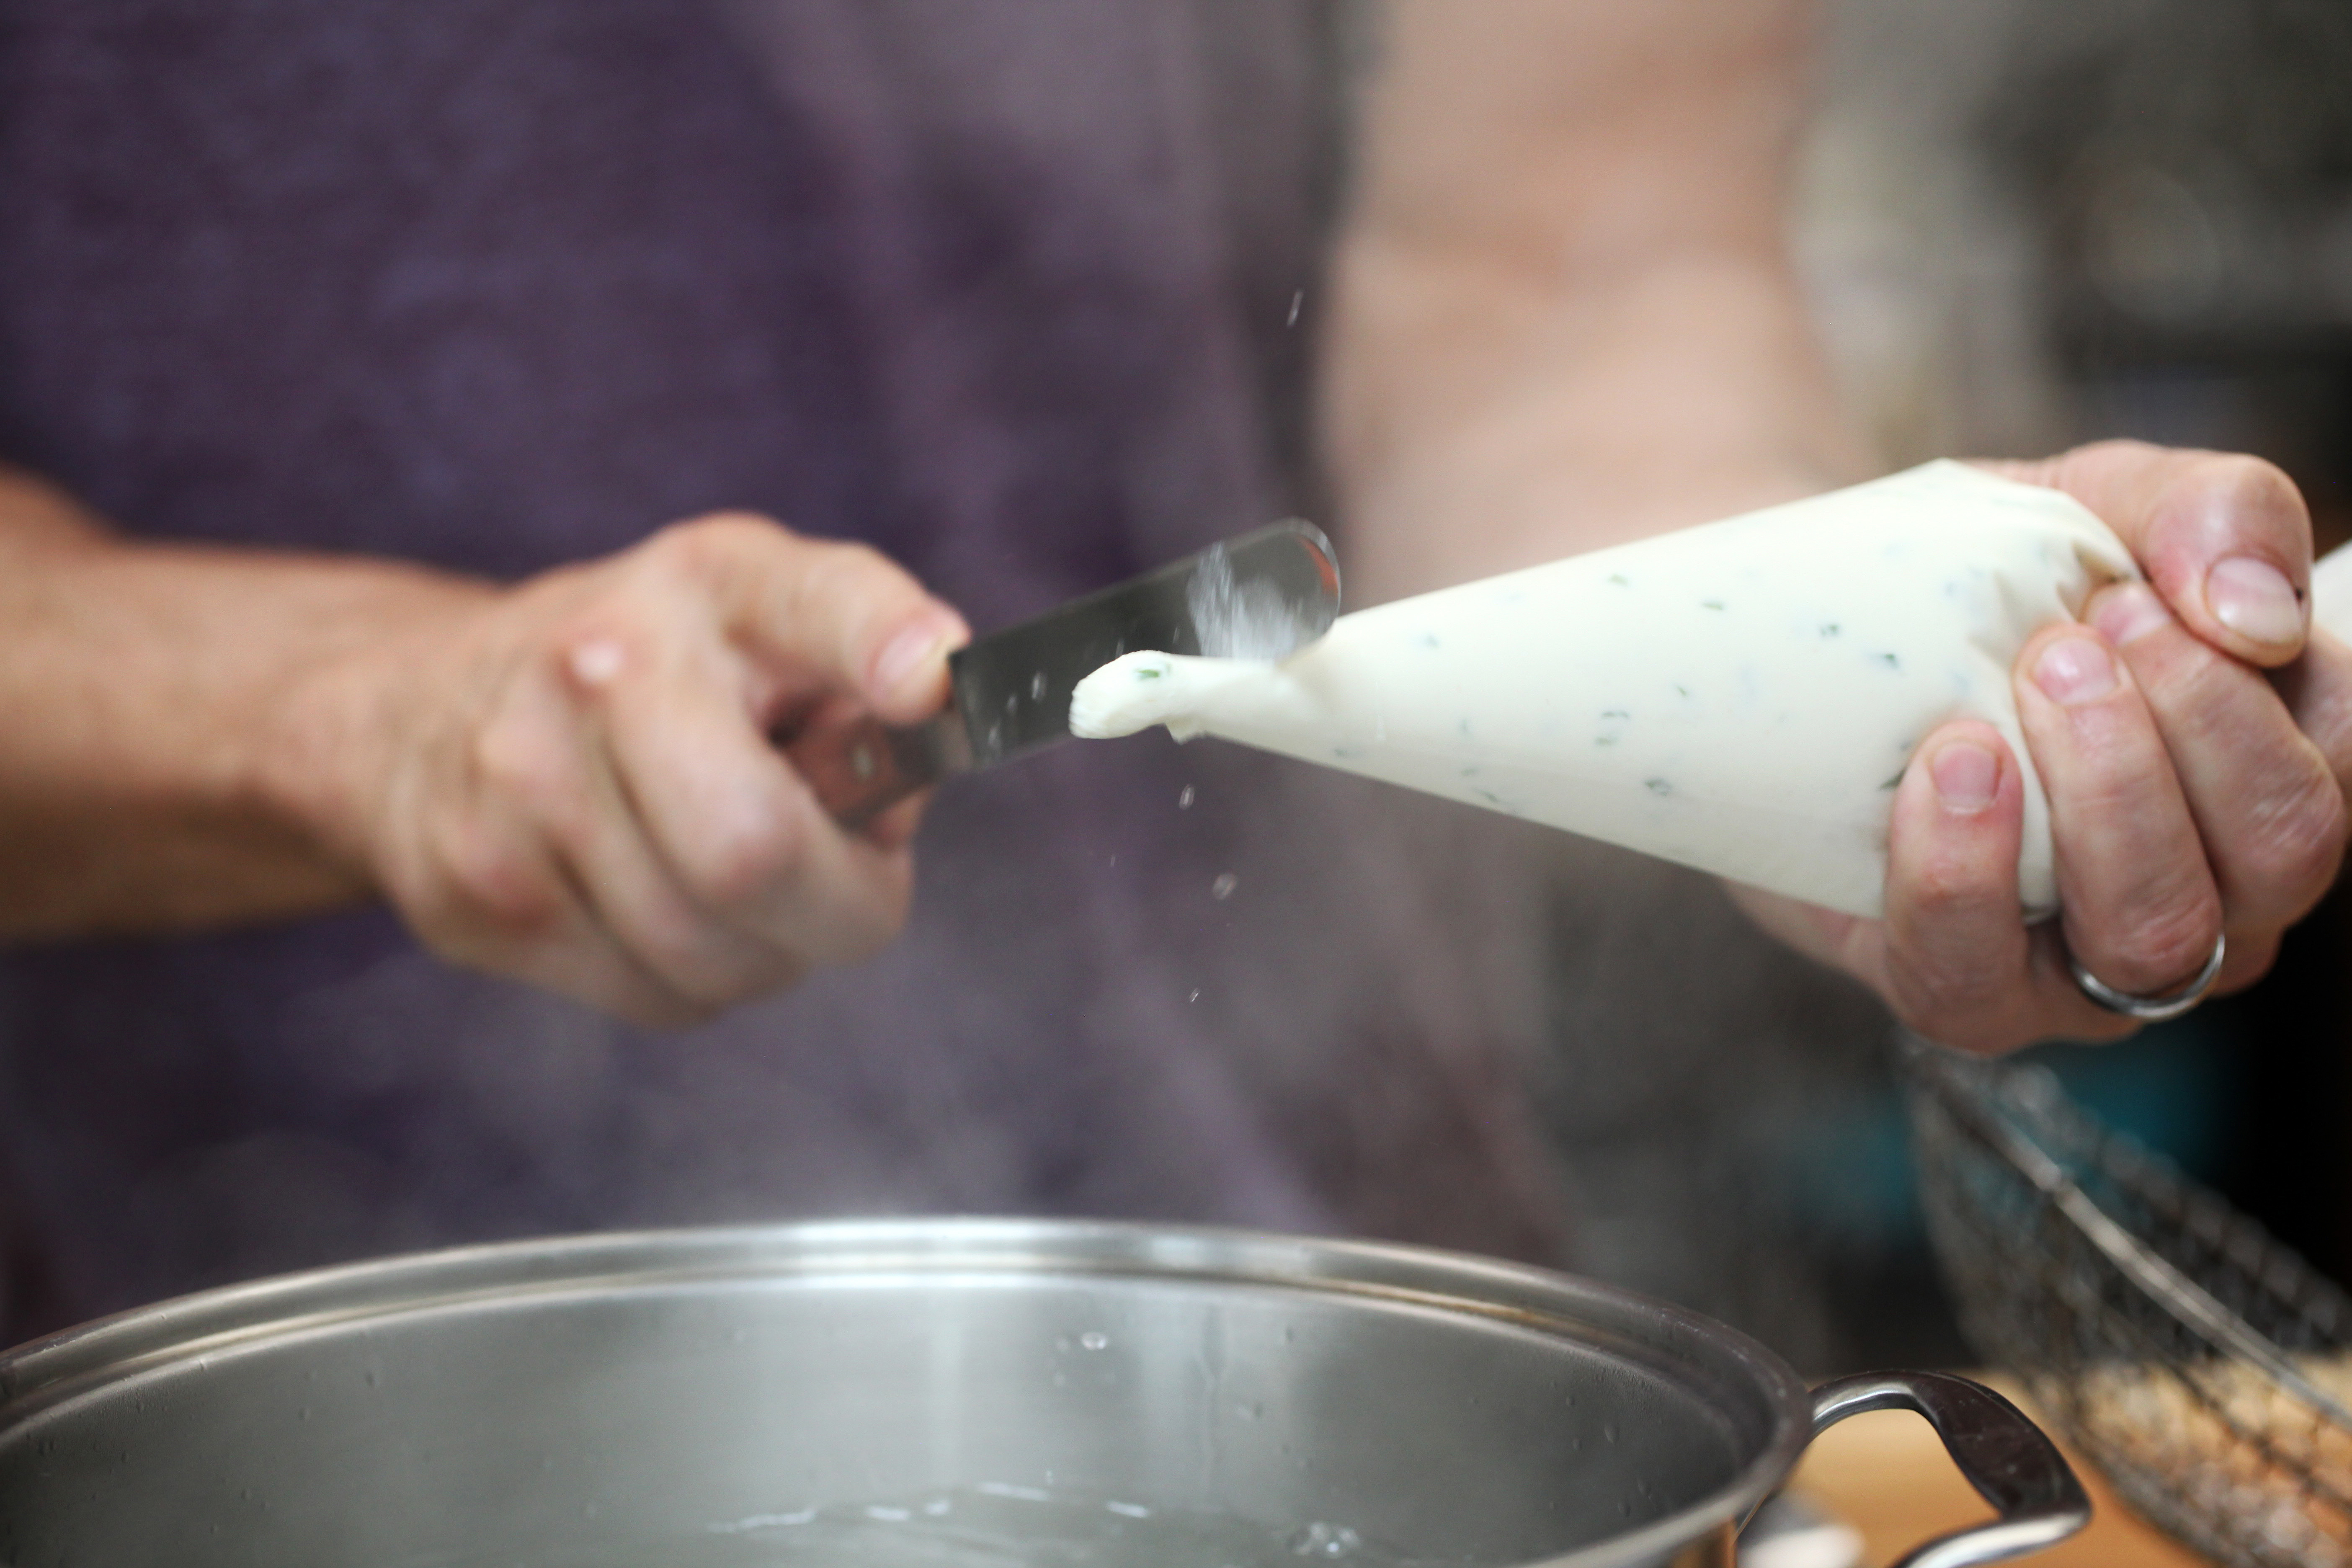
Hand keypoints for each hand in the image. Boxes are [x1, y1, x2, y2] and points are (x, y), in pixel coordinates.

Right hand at [274, 514, 968, 1027]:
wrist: (413, 707)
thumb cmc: (647, 677)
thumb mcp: (768, 634)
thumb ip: (866, 704)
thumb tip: (889, 816)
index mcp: (717, 583)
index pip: (818, 600)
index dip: (883, 640)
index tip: (929, 682)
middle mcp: (606, 662)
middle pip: (753, 851)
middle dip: (836, 906)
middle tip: (842, 882)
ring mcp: (523, 778)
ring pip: (710, 954)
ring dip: (764, 951)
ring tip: (736, 883)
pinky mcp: (478, 890)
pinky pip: (651, 995)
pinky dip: (689, 980)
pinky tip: (657, 906)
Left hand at [1740, 441, 2351, 1051]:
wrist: (1817, 632)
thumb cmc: (1991, 581)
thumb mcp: (2101, 505)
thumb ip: (2211, 514)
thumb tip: (2255, 605)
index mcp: (2273, 771)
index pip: (2340, 758)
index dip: (2246, 685)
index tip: (2125, 598)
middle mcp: (2217, 888)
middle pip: (2279, 855)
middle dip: (2174, 737)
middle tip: (2063, 647)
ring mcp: (2094, 961)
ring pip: (2155, 933)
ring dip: (2089, 805)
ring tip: (1991, 715)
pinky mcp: (1964, 992)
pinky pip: (1981, 980)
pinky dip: (1960, 879)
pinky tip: (1942, 780)